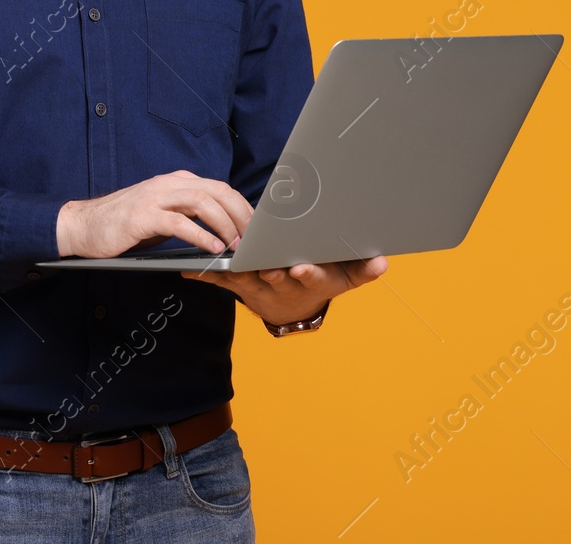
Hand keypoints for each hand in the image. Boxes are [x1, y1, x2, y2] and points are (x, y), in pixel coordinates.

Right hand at [56, 170, 251, 258]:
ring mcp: (155, 197)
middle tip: (255, 239)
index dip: (244, 208)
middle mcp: (169, 184)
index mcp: (177, 181)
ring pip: (202, 203)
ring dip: (225, 225)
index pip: (221, 188)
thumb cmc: (125, 224)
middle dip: (241, 215)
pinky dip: (199, 235)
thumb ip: (188, 214)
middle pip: (217, 192)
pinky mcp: (142, 215)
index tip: (258, 229)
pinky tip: (212, 248)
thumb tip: (222, 229)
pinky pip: (178, 222)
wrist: (84, 225)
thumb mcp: (163, 213)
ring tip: (237, 245)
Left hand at [181, 256, 387, 325]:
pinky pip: (220, 280)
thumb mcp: (344, 277)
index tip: (301, 268)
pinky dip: (203, 276)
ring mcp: (258, 285)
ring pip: (246, 279)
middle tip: (264, 267)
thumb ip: (363, 270)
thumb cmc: (321, 280)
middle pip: (276, 277)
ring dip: (233, 272)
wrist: (294, 306)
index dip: (306, 273)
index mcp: (308, 279)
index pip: (309, 276)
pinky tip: (186, 269)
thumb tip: (383, 263)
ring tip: (222, 263)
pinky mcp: (239, 285)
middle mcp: (282, 283)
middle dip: (270, 271)